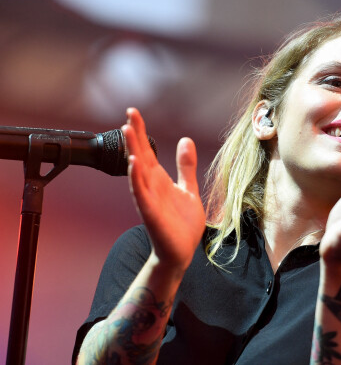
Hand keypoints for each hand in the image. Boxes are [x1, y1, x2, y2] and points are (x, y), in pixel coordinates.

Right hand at [122, 108, 205, 272]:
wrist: (182, 252)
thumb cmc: (182, 223)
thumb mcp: (188, 189)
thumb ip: (186, 166)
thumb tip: (186, 140)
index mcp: (159, 179)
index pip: (147, 150)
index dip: (140, 132)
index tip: (133, 112)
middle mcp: (151, 186)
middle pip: (140, 155)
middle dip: (134, 135)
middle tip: (129, 113)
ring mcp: (148, 199)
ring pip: (137, 171)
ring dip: (132, 151)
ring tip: (127, 131)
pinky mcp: (151, 213)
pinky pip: (141, 194)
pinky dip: (136, 179)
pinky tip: (134, 164)